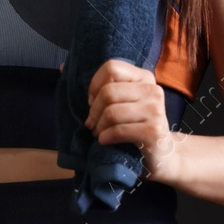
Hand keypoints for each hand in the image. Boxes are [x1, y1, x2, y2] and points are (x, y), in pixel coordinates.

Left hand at [74, 58, 181, 182]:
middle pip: (108, 92)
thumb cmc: (134, 126)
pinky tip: (106, 141)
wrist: (162, 155)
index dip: (95, 85)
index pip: (111, 68)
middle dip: (94, 111)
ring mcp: (156, 110)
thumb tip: (62, 67)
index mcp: (144, 77)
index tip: (92, 102)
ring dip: (99, 127)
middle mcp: (153, 90)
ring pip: (111, 112)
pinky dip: (105, 137)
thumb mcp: (122, 102)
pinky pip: (118, 131)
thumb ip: (100, 86)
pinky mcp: (154, 131)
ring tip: (100, 133)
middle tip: (93, 124)